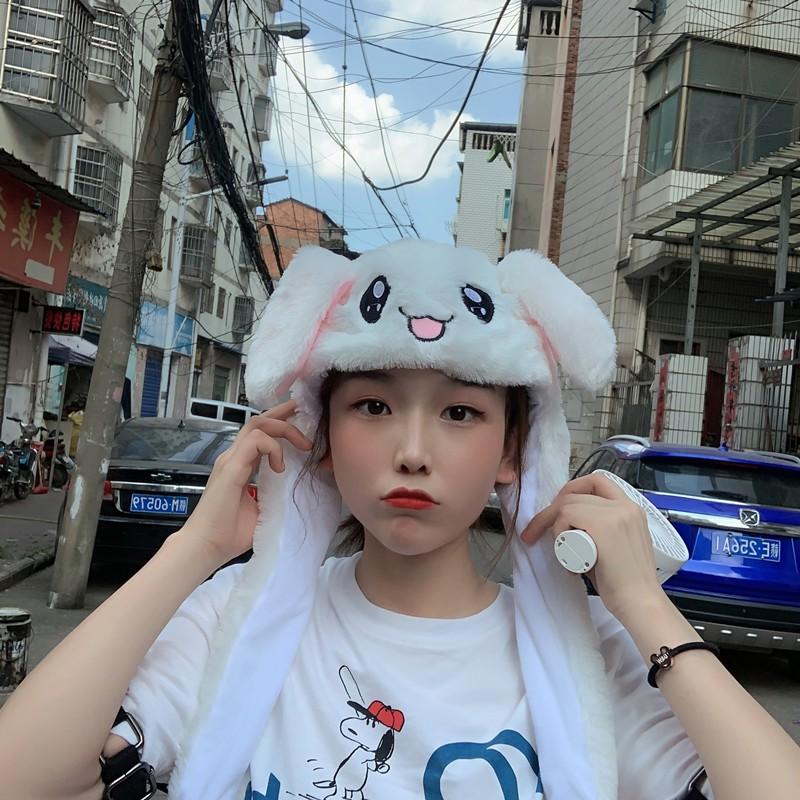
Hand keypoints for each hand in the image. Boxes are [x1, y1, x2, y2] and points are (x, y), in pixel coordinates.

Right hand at [178, 401, 312, 567]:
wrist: (206, 547)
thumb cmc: (230, 533)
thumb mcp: (263, 507)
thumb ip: (274, 492)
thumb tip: (296, 489)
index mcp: (241, 464)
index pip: (260, 433)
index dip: (281, 423)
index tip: (304, 424)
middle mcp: (234, 457)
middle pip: (259, 420)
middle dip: (285, 414)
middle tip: (308, 417)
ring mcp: (230, 460)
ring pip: (257, 424)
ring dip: (284, 429)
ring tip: (303, 445)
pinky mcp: (230, 468)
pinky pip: (255, 441)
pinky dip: (273, 448)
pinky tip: (280, 467)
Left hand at [520, 473, 665, 622]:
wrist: (641, 604)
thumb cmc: (626, 583)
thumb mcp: (615, 544)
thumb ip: (598, 529)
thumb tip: (568, 524)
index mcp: (631, 508)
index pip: (596, 481)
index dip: (572, 490)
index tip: (558, 509)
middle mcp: (626, 506)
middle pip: (575, 493)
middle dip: (552, 511)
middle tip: (537, 530)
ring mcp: (616, 514)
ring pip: (568, 504)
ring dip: (554, 525)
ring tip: (563, 552)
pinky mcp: (603, 526)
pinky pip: (566, 515)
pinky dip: (558, 532)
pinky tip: (568, 556)